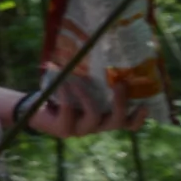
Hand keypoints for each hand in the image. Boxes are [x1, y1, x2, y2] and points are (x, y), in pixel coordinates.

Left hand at [12, 75, 143, 137]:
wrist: (35, 109)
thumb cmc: (64, 94)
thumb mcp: (83, 87)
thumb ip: (97, 79)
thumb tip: (109, 50)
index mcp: (105, 118)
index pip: (128, 123)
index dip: (139, 117)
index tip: (146, 104)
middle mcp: (96, 126)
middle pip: (117, 121)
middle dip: (121, 102)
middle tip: (120, 83)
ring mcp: (80, 130)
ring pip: (94, 116)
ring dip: (87, 96)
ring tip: (79, 80)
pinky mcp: (63, 129)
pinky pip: (69, 111)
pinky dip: (67, 94)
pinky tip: (63, 82)